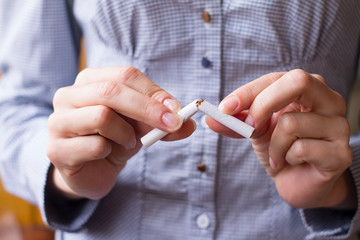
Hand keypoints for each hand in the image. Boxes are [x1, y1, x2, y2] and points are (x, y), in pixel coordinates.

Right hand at [47, 66, 195, 199]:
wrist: (91, 169)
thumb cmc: (115, 139)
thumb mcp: (141, 125)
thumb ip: (163, 122)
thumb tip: (188, 123)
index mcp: (90, 81)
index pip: (124, 75)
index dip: (153, 92)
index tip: (177, 110)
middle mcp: (69, 95)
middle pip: (111, 91)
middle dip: (147, 109)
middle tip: (172, 125)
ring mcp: (59, 122)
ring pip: (102, 116)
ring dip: (126, 134)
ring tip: (127, 142)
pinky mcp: (56, 149)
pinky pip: (94, 146)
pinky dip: (110, 152)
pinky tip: (105, 155)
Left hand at [208, 69, 354, 208]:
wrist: (299, 181)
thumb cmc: (280, 147)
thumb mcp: (255, 129)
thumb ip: (236, 121)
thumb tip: (210, 118)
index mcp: (307, 89)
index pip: (276, 79)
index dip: (248, 92)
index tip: (225, 108)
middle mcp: (328, 100)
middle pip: (298, 82)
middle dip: (263, 104)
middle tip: (249, 126)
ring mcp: (339, 125)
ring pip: (291, 123)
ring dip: (272, 145)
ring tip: (277, 154)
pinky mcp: (341, 153)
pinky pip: (301, 148)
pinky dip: (285, 158)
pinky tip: (290, 163)